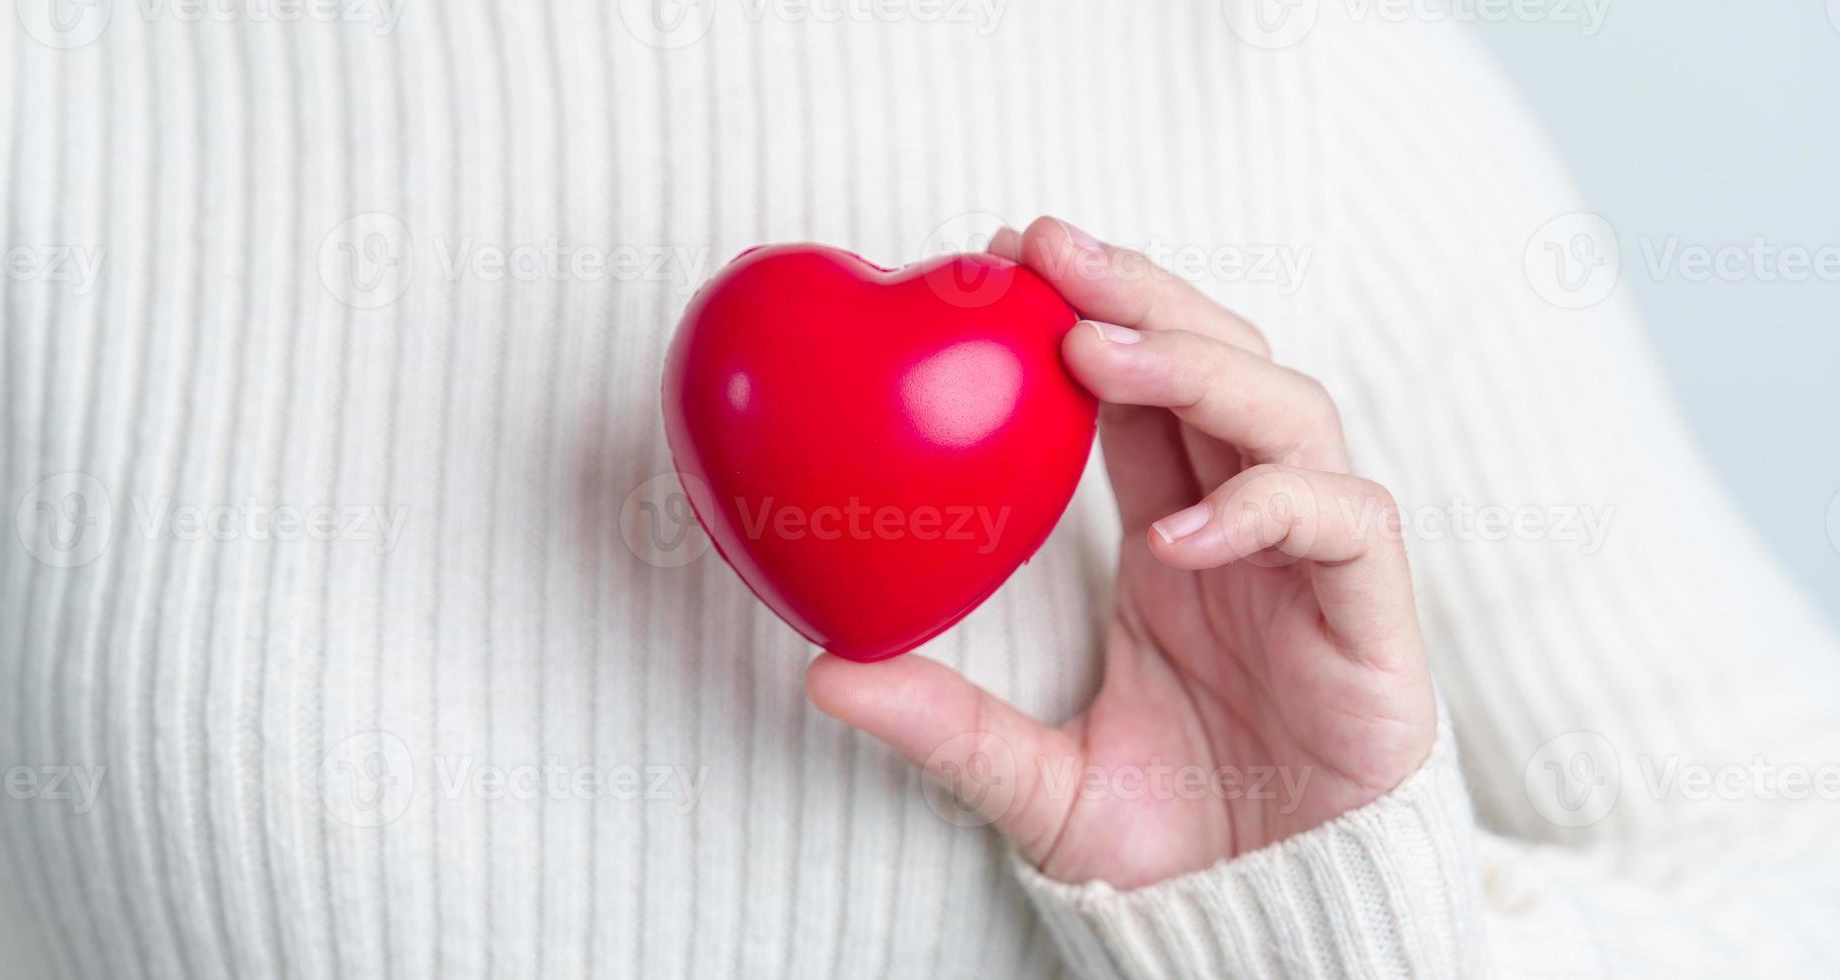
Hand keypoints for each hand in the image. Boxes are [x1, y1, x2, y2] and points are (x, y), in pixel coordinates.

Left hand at [806, 217, 1437, 887]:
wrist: (1277, 929)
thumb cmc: (1177, 848)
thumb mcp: (1033, 784)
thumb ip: (946, 725)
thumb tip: (823, 673)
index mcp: (1176, 543)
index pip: (1137, 397)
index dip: (1083, 319)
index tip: (1000, 261)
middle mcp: (1250, 534)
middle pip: (1217, 366)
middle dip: (1138, 296)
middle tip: (1045, 247)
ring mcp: (1317, 569)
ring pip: (1288, 413)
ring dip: (1197, 366)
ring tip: (1097, 349)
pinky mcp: (1377, 623)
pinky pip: (1342, 525)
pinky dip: (1267, 507)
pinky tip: (1181, 529)